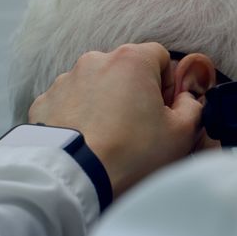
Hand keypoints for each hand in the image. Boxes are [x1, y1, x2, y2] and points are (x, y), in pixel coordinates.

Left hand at [29, 43, 208, 196]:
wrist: (74, 179)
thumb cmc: (132, 153)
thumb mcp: (182, 133)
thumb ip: (193, 107)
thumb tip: (186, 100)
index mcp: (131, 61)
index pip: (159, 56)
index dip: (168, 83)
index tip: (166, 110)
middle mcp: (95, 61)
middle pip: (126, 70)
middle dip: (135, 94)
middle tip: (141, 129)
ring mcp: (65, 81)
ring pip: (97, 86)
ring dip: (106, 104)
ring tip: (111, 139)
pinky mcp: (44, 103)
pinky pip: (70, 104)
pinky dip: (80, 118)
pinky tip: (88, 142)